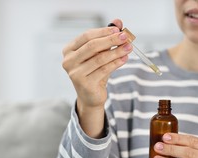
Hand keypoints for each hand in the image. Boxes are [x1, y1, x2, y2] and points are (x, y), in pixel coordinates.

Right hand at [62, 19, 132, 137]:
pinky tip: (124, 58)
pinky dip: (116, 63)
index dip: (103, 31)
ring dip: (116, 51)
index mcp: (69, 50)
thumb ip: (107, 37)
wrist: (90, 96)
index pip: (86, 36)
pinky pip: (104, 70)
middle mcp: (68, 61)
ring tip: (129, 47)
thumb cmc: (94, 72)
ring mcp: (75, 73)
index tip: (118, 29)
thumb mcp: (100, 53)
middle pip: (92, 46)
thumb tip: (118, 21)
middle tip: (125, 37)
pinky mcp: (85, 84)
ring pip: (100, 58)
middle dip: (111, 40)